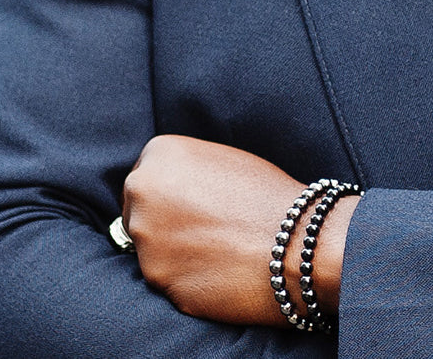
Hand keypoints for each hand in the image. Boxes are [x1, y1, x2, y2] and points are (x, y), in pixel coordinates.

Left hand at [121, 135, 360, 325]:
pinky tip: (216, 270)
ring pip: (149, 248)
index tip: (191, 204)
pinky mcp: (156, 279)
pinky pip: (165, 278)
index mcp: (159, 153)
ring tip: (215, 249)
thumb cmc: (266, 194)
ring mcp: (145, 237)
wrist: (295, 242)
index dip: (170, 193)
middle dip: (162, 221)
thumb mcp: (220, 159)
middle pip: (138, 210)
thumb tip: (169, 187)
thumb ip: (185, 170)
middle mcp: (142, 191)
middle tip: (201, 229)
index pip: (146, 175)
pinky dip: (185, 278)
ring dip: (172, 252)